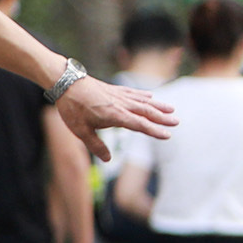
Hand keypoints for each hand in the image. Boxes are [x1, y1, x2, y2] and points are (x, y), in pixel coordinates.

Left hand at [56, 76, 175, 164]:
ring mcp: (118, 95)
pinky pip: (132, 92)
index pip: (140, 125)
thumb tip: (108, 159)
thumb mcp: (81, 131)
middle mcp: (121, 104)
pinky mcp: (113, 89)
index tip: (167, 135)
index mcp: (115, 115)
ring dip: (158, 105)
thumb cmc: (72, 108)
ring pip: (143, 101)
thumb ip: (95, 145)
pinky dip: (143, 95)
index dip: (154, 131)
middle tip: (176, 122)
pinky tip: (150, 96)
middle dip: (162, 118)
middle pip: (146, 112)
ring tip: (171, 109)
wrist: (66, 82)